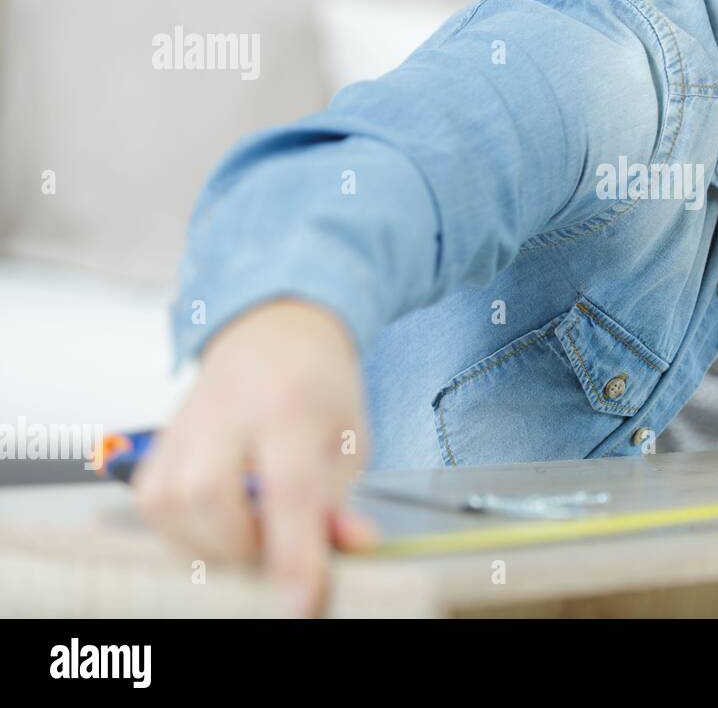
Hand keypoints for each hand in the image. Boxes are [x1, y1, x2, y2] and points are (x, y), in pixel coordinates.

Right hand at [133, 299, 377, 615]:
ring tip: (250, 534)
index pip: (288, 488)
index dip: (295, 551)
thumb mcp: (350, 439)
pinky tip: (218, 522)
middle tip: (275, 550)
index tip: (302, 603)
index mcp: (290, 404)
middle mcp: (228, 408)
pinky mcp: (158, 439)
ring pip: (171, 504)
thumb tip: (350, 548)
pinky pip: (150, 502)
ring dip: (211, 542)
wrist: (274, 330)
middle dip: (243, 546)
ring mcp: (184, 422)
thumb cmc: (319, 389)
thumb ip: (341, 499)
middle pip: (211, 496)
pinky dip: (182, 529)